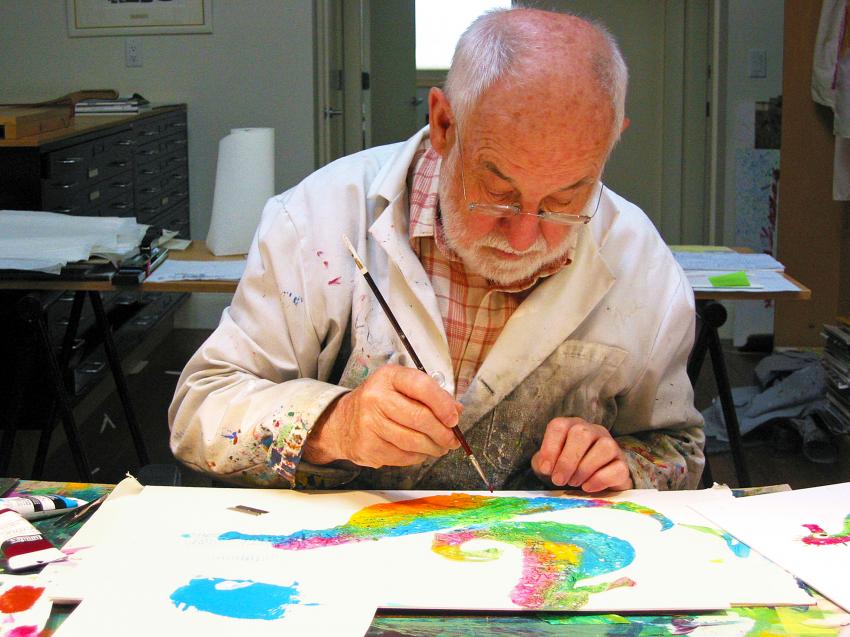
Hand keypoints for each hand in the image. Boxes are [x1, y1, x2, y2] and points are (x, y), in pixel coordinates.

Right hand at [303, 365, 460, 467]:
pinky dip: (418, 457)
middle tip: (452, 440)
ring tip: (440, 448)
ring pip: (413, 441)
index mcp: (389, 377)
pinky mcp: (368, 446)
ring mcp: (370, 423)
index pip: (422, 386)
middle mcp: (376, 397)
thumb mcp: (401, 388)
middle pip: (419, 417)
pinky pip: (403, 456)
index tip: (454, 419)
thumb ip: (430, 396)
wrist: (342, 422)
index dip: (443, 404)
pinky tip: (421, 452)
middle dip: (442, 432)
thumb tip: (457, 410)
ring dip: (433, 448)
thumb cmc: (379, 402)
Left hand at [531, 417, 632, 492]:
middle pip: (581, 434)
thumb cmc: (566, 470)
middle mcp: (593, 431)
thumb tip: (546, 467)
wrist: (591, 484)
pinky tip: (587, 487)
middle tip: (559, 480)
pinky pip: (617, 468)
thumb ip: (542, 464)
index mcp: (571, 426)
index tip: (545, 469)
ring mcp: (611, 445)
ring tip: (574, 482)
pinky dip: (599, 480)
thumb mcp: (549, 465)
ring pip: (604, 448)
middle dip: (567, 460)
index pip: (559, 426)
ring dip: (584, 469)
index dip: (549, 447)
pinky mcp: (622, 464)